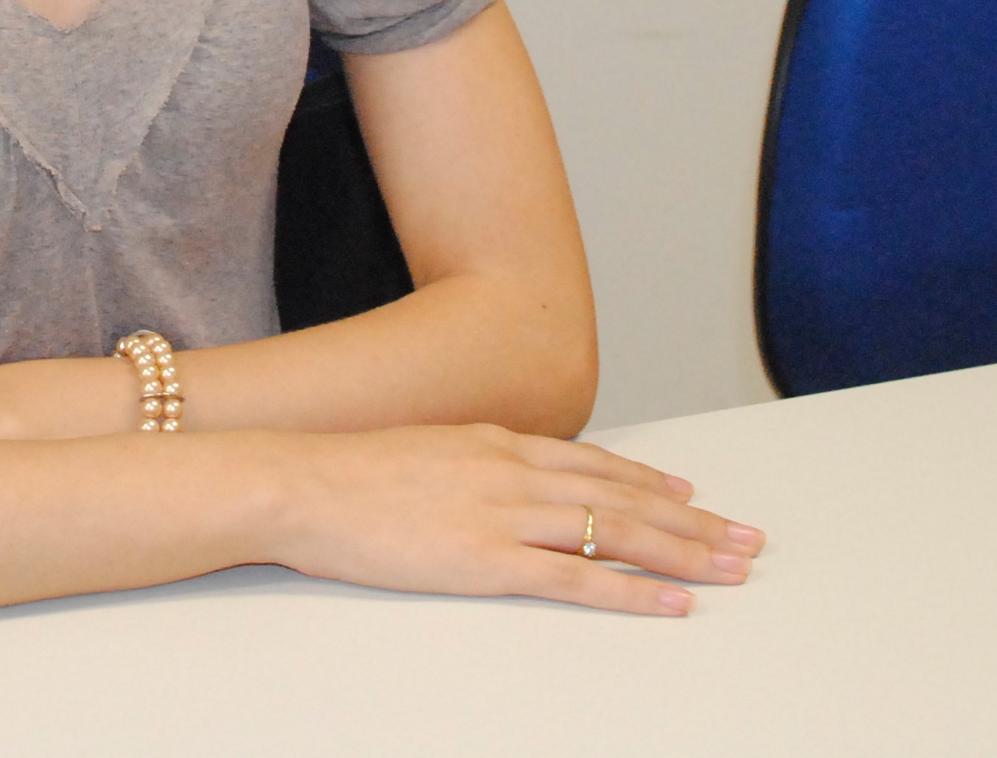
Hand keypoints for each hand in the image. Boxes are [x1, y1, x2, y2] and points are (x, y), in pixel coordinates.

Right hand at [270, 422, 763, 615]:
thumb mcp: (421, 452)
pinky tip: (670, 603)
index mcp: (496, 443)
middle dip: (691, 520)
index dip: (649, 481)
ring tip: (731, 568)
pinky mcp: (488, 559)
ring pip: (614, 531)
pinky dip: (630, 590)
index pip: (593, 463)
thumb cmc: (349, 473)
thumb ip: (468, 466)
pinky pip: (576, 577)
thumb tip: (494, 483)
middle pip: (621, 496)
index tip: (693, 495)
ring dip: (682, 551)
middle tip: (745, 539)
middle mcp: (513, 470)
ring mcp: (504, 513)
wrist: (303, 480)